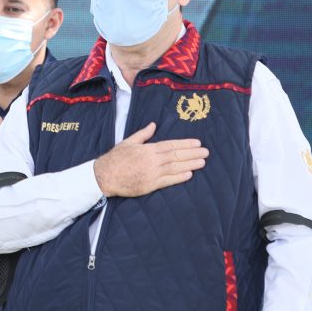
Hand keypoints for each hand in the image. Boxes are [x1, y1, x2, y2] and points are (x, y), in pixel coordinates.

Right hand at [92, 122, 207, 197]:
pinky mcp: (150, 185)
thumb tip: (153, 124)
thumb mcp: (129, 142)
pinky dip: (179, 177)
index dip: (185, 144)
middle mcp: (152, 160)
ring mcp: (152, 173)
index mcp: (148, 149)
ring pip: (175, 167)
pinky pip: (168, 181)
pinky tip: (189, 174)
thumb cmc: (116, 158)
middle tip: (206, 152)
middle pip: (176, 156)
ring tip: (202, 162)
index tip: (197, 143)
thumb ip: (143, 134)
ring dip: (190, 164)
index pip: (171, 145)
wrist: (105, 175)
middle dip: (192, 153)